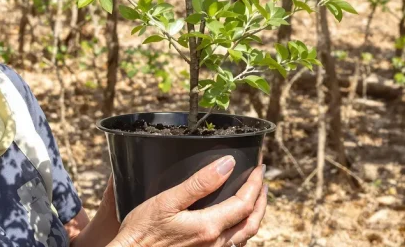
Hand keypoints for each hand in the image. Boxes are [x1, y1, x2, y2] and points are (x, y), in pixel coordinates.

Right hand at [110, 156, 266, 246]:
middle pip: (252, 222)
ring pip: (244, 235)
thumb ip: (198, 183)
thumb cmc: (142, 231)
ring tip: (253, 196)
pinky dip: (241, 228)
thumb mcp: (167, 201)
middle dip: (261, 199)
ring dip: (254, 214)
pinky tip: (233, 219)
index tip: (259, 166)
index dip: (255, 183)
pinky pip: (232, 244)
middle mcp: (216, 244)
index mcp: (209, 227)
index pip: (245, 203)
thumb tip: (227, 165)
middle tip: (262, 179)